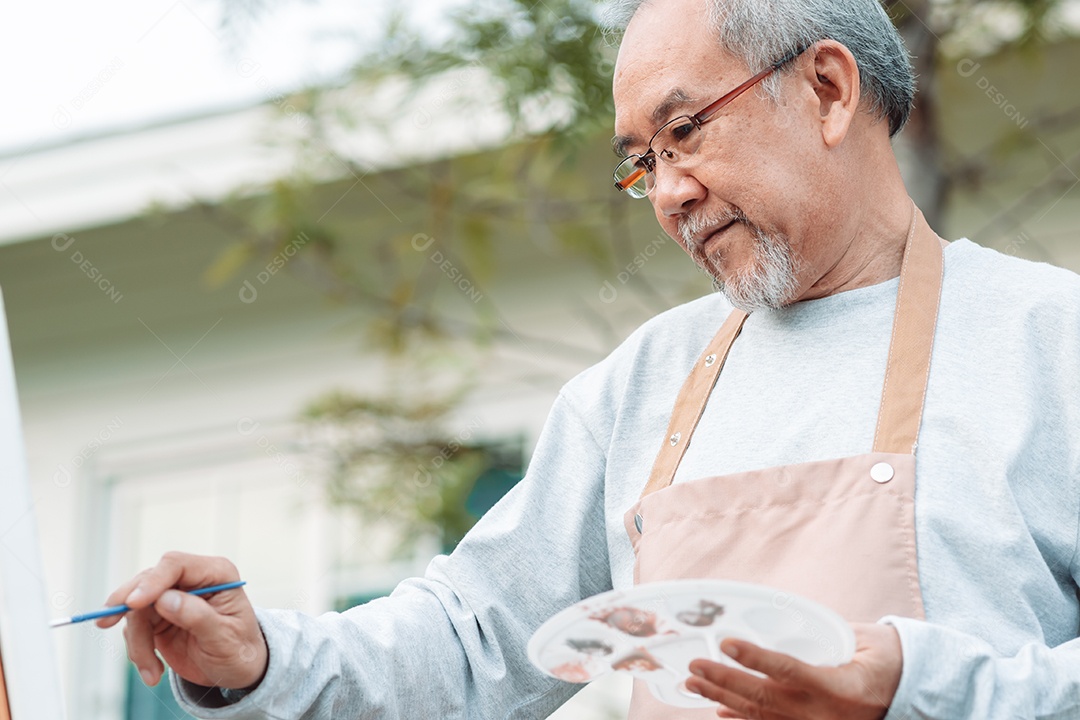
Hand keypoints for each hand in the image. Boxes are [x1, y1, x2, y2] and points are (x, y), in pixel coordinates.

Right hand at [96, 552, 267, 690]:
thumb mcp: (225, 638)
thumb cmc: (239, 650)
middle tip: (105, 622)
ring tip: (152, 672)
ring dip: (137, 642)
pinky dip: (138, 651)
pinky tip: (153, 671)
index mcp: (216, 573)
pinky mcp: (158, 618)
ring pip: (136, 609)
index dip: (152, 581)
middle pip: (148, 581)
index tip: (133, 603)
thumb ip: (197, 616)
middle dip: (128, 604)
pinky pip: (135, 629)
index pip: (176, 565)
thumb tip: (165, 599)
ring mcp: (173, 597)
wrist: (237, 670)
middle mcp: (191, 580)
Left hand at [685, 622, 901, 719]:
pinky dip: (743, 718)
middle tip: (695, 667)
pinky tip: (720, 709)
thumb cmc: (887, 660)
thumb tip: (778, 619)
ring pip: (762, 716)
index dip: (756, 659)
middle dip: (725, 682)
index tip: (727, 644)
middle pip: (765, 699)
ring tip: (694, 684)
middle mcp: (825, 714)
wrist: (909, 694)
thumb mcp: (864, 640)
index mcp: (842, 687)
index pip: (790, 671)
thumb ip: (823, 635)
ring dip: (724, 699)